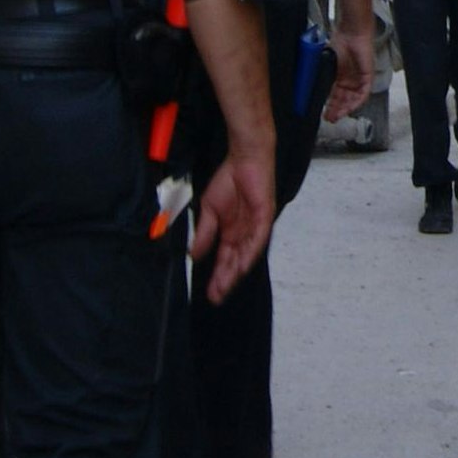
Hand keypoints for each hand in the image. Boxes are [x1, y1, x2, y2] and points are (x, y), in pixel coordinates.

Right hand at [186, 146, 275, 302]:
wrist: (243, 159)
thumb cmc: (228, 181)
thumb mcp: (209, 211)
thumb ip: (205, 233)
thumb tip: (193, 255)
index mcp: (232, 233)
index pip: (225, 260)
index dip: (218, 276)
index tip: (209, 293)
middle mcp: (245, 234)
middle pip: (235, 262)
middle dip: (226, 280)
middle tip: (216, 297)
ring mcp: (256, 227)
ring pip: (246, 255)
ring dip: (236, 271)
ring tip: (226, 286)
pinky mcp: (265, 217)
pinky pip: (258, 238)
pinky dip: (250, 252)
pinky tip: (242, 265)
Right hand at [322, 30, 376, 122]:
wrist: (350, 33)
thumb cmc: (339, 42)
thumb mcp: (325, 62)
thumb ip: (320, 74)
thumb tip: (308, 86)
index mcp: (340, 76)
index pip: (335, 95)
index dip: (330, 105)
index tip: (324, 114)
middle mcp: (350, 79)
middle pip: (344, 100)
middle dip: (336, 110)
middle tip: (329, 118)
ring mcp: (359, 79)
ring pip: (353, 99)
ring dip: (345, 109)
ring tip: (337, 116)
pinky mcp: (367, 77)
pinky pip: (364, 94)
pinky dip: (356, 102)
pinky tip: (349, 108)